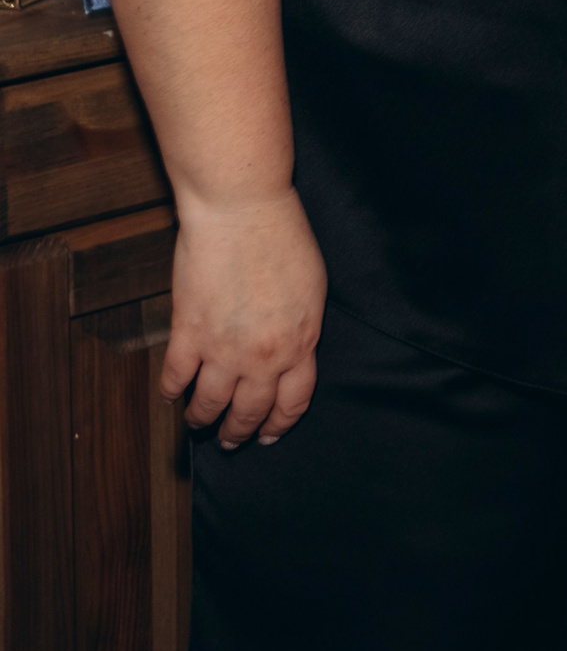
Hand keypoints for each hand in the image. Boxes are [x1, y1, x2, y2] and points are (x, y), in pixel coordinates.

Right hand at [163, 190, 327, 448]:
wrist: (242, 209)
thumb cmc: (281, 236)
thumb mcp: (311, 288)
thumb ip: (300, 327)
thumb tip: (291, 351)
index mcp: (300, 342)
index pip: (293, 402)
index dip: (279, 424)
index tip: (269, 434)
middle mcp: (264, 356)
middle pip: (250, 412)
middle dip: (238, 432)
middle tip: (230, 440)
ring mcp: (224, 348)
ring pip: (210, 404)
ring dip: (202, 419)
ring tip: (199, 423)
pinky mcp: (188, 333)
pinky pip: (176, 377)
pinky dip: (171, 391)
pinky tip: (171, 395)